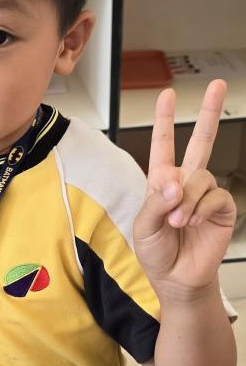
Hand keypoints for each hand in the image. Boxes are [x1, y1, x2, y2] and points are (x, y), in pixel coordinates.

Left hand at [133, 80, 236, 298]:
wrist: (177, 280)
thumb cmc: (157, 255)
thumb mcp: (144, 228)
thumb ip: (156, 202)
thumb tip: (176, 182)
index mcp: (162, 183)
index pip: (163, 145)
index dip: (165, 120)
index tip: (167, 95)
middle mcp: (186, 184)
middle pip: (200, 141)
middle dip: (207, 113)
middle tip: (216, 85)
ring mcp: (205, 195)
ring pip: (200, 176)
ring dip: (186, 199)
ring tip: (178, 222)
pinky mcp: (222, 209)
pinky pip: (215, 195)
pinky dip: (200, 208)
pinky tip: (192, 222)